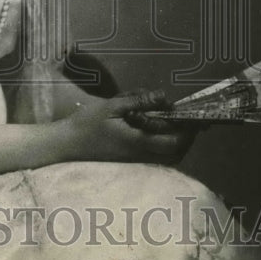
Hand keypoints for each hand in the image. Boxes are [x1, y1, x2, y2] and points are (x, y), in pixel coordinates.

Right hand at [65, 90, 198, 165]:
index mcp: (139, 142)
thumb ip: (138, 101)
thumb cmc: (87, 124)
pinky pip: (157, 158)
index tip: (193, 116)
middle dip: (187, 138)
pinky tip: (160, 132)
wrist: (67, 145)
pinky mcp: (131, 162)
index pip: (175, 141)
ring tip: (178, 125)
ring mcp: (137, 162)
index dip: (188, 130)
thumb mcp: (112, 107)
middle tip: (189, 120)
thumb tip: (163, 96)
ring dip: (178, 143)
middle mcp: (142, 156)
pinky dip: (165, 147)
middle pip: (176, 154)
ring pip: (168, 158)